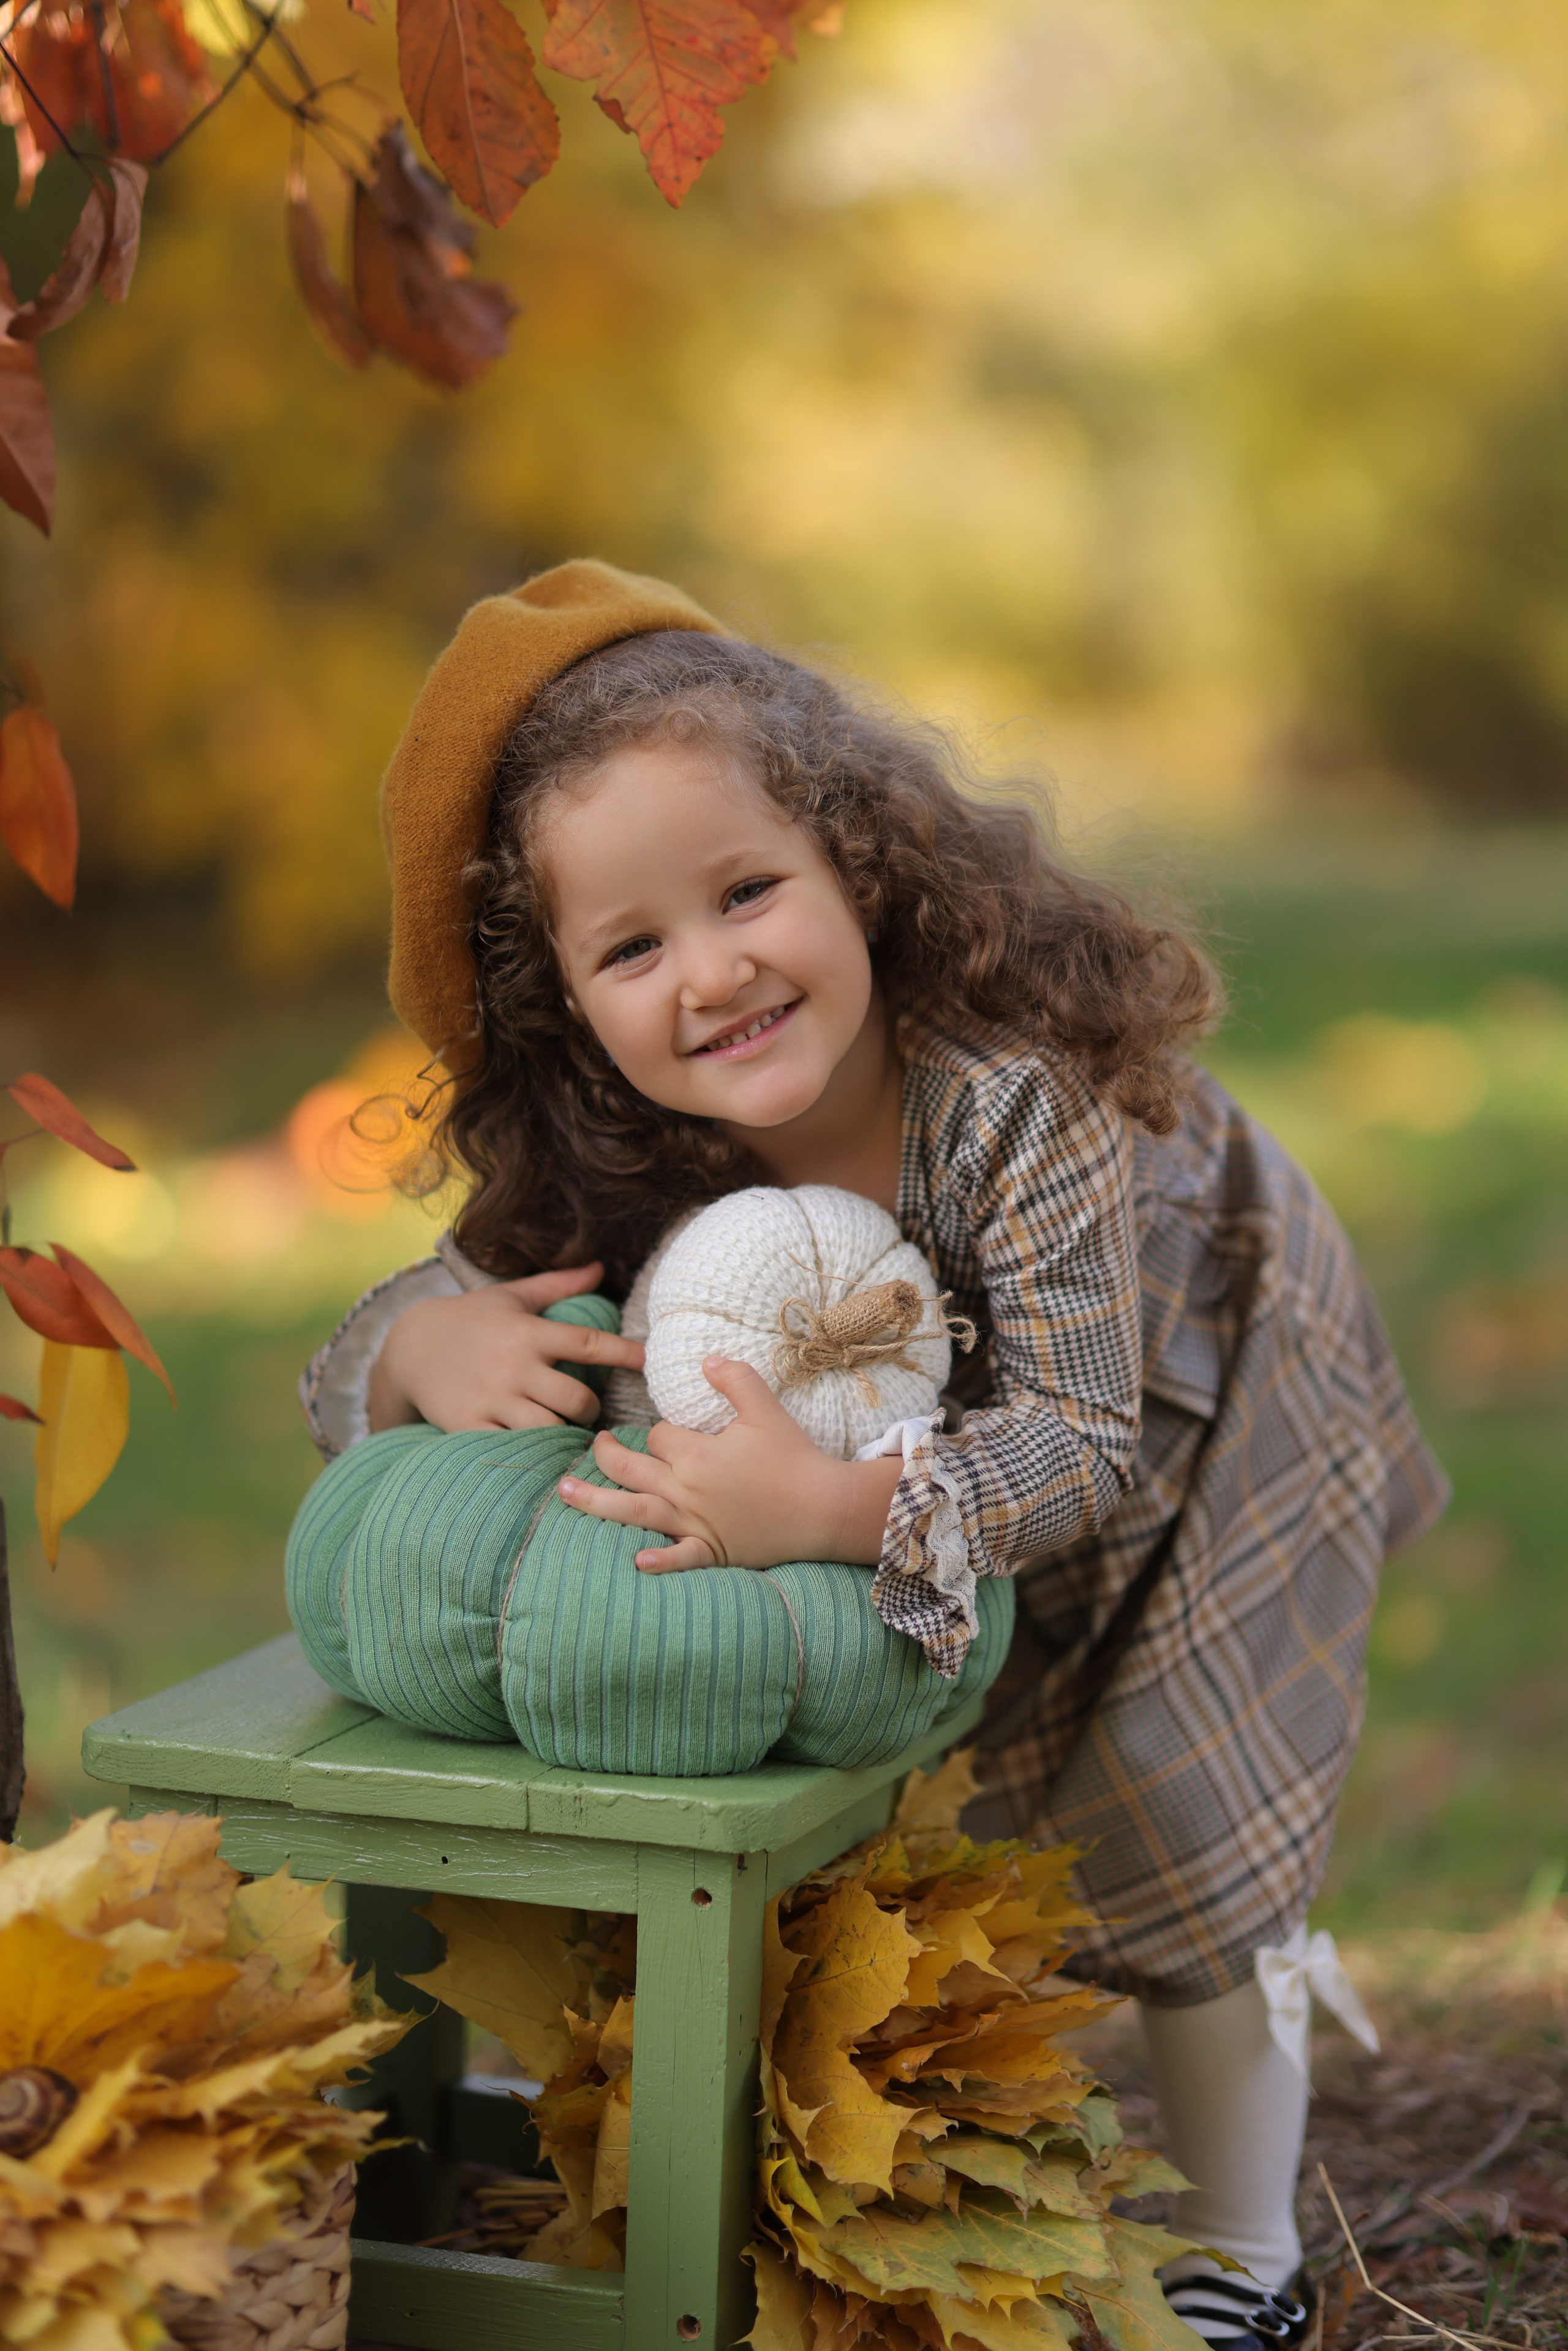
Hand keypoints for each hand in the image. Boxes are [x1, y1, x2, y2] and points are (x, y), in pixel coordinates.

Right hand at [367, 1263, 644, 1433]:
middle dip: (591, 1409)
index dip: (624, 1353)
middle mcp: (513, 1365)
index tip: (649, 1362)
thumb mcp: (511, 1297)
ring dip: (565, 1432)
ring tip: (564, 1429)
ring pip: (550, 1427)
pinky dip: (532, 1451)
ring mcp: (491, 1398)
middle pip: (576, 1398)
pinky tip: (538, 1448)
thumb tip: (600, 1268)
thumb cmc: (468, 1319)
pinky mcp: (469, 1425)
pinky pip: (513, 1447)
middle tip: (586, 1409)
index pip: (588, 1343)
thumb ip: (557, 1286)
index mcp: (528, 1332)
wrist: (407, 1347)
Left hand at [558, 1357, 903, 1572]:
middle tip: (595, 1446)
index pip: (658, 1436)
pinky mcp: (712, 1550)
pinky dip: (659, 1561)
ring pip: (633, 1510)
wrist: (824, 1508)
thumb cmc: (795, 1457)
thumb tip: (705, 1359)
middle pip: (631, 1468)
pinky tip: (636, 1563)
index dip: (662, 1432)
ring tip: (563, 1495)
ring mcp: (695, 1524)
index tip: (678, 1435)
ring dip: (595, 1502)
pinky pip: (679, 1558)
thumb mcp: (765, 1408)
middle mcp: (686, 1490)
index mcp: (696, 1454)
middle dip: (608, 1455)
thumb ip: (734, 1379)